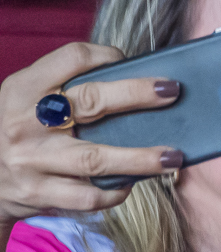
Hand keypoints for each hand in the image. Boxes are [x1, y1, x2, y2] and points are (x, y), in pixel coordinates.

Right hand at [0, 43, 181, 221]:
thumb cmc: (14, 129)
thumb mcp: (23, 98)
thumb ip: (62, 87)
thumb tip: (130, 77)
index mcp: (23, 89)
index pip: (72, 59)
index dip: (107, 55)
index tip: (135, 61)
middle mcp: (26, 123)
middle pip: (91, 101)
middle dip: (137, 94)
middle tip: (172, 91)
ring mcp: (33, 161)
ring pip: (95, 158)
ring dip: (141, 159)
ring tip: (174, 156)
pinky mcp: (39, 193)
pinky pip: (88, 196)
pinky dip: (115, 191)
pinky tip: (133, 183)